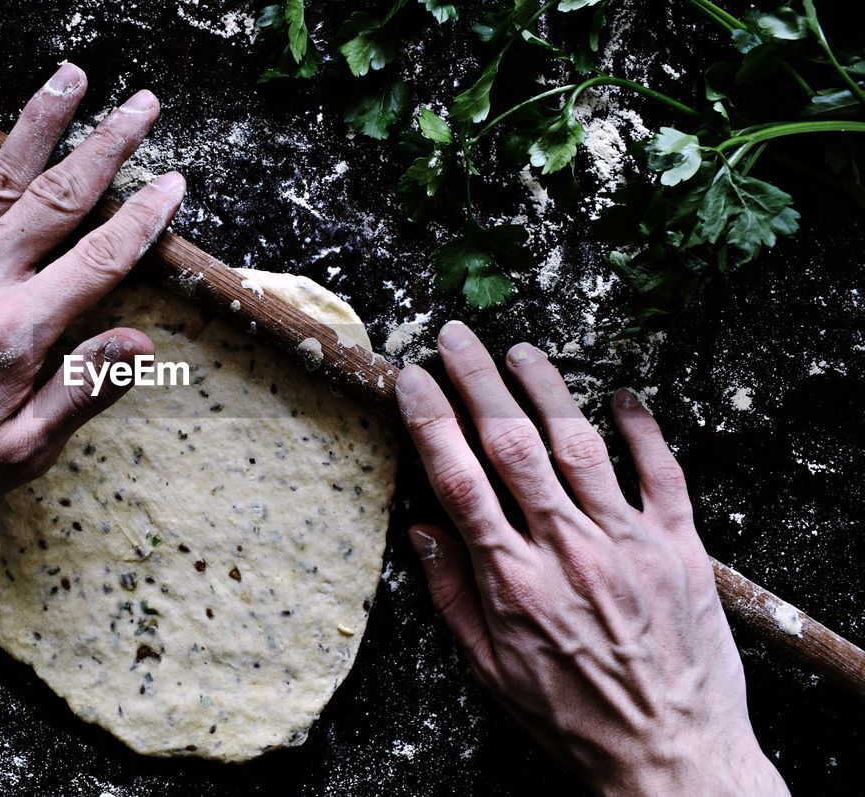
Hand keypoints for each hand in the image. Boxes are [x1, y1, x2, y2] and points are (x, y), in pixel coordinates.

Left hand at [0, 62, 183, 535]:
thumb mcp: (26, 450)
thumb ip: (83, 389)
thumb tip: (141, 344)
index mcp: (14, 331)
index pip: (98, 259)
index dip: (142, 219)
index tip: (173, 184)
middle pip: (56, 200)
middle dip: (106, 148)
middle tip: (141, 106)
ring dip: (39, 124)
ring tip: (72, 76)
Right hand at [397, 322, 787, 795]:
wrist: (670, 756)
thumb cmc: (573, 718)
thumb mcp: (490, 670)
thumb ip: (451, 595)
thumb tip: (419, 530)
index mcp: (512, 580)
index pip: (458, 479)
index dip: (430, 420)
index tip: (412, 381)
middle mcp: (567, 549)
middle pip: (512, 444)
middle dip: (478, 381)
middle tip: (457, 337)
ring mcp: (627, 543)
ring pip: (580, 445)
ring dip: (546, 389)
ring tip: (519, 351)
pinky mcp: (680, 548)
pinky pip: (662, 473)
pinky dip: (643, 430)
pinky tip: (622, 396)